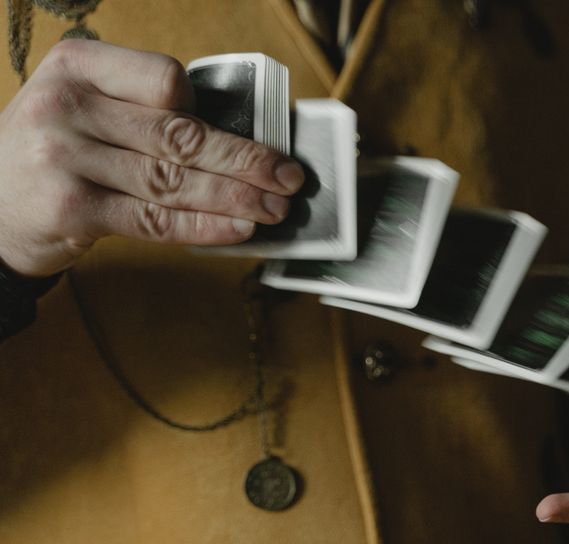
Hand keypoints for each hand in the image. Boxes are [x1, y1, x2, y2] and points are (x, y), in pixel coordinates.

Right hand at [0, 40, 304, 276]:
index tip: (240, 133)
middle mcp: (65, 106)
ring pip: (173, 180)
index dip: (206, 109)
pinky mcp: (70, 209)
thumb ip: (142, 110)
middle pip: (180, 135)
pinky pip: (155, 219)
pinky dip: (204, 226)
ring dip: (235, 198)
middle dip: (247, 161)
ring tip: (274, 208)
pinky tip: (238, 229)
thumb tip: (238, 139)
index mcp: (77, 66)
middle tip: (289, 178)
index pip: (166, 80)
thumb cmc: (56, 152)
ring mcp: (63, 158)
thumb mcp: (84, 108)